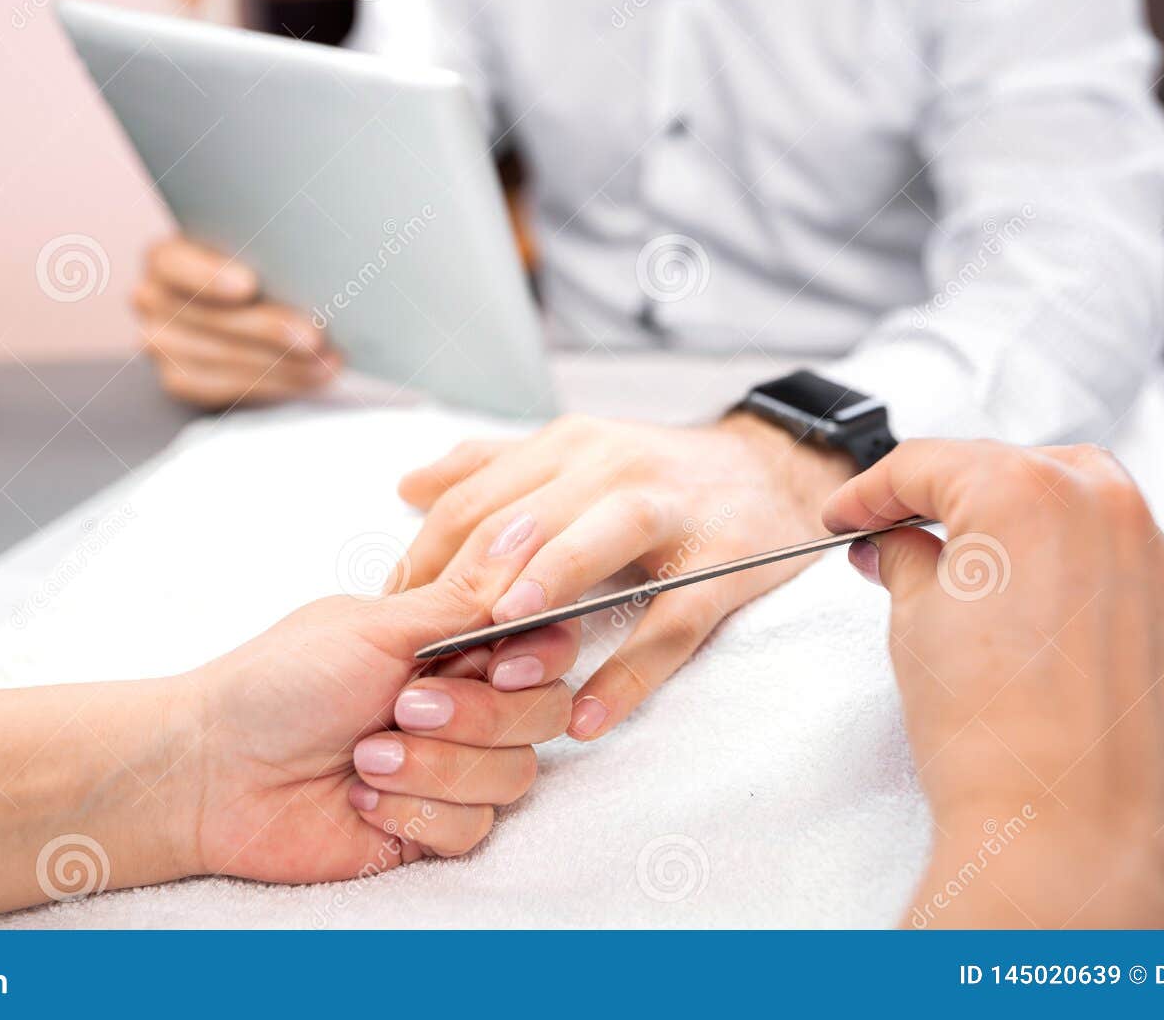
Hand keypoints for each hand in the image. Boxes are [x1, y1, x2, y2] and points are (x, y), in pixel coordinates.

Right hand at [133, 237, 339, 407]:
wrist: (241, 322)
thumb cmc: (258, 274)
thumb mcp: (258, 256)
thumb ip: (270, 258)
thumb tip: (317, 270)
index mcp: (165, 257)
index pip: (173, 262)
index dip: (209, 275)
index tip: (249, 285)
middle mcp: (151, 298)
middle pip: (208, 317)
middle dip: (267, 329)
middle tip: (314, 337)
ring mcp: (159, 343)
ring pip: (222, 357)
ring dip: (282, 363)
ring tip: (327, 361)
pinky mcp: (179, 380)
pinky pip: (228, 387)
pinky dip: (277, 383)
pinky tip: (312, 377)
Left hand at [182, 579, 577, 882]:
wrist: (215, 773)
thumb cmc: (281, 684)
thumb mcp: (378, 628)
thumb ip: (468, 596)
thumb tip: (529, 529)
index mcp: (454, 642)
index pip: (545, 643)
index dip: (542, 657)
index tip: (505, 666)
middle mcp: (464, 701)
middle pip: (544, 713)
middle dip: (476, 716)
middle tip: (404, 708)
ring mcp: (452, 766)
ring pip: (513, 776)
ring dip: (436, 767)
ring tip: (365, 757)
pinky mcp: (432, 826)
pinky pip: (474, 828)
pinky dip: (415, 813)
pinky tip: (361, 798)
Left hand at [394, 412, 854, 739]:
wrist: (777, 467)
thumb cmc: (659, 474)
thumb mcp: (575, 456)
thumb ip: (492, 469)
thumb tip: (407, 486)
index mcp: (566, 447)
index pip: (473, 499)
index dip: (422, 559)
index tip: (387, 617)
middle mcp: (611, 468)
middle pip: (521, 518)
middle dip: (465, 582)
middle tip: (419, 649)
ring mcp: (671, 515)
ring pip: (596, 545)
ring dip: (544, 591)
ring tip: (498, 652)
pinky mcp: (722, 566)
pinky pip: (671, 623)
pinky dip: (631, 670)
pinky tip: (588, 716)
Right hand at [822, 440, 1163, 927]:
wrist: (1066, 836)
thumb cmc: (993, 740)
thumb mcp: (914, 626)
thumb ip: (906, 562)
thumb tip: (897, 548)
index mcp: (1026, 492)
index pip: (929, 463)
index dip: (870, 489)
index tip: (850, 513)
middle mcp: (1106, 511)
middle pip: (1011, 470)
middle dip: (950, 496)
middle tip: (900, 534)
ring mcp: (1157, 564)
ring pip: (1080, 508)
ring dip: (1022, 524)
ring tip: (974, 570)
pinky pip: (1124, 568)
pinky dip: (1077, 575)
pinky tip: (1038, 618)